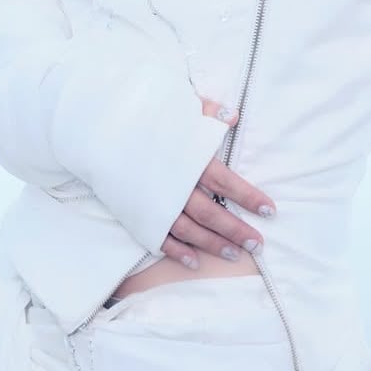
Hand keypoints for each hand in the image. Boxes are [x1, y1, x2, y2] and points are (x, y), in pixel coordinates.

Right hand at [156, 96, 277, 268]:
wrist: (101, 133)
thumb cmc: (143, 118)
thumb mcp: (177, 109)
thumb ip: (208, 113)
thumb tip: (233, 116)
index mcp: (190, 159)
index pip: (227, 182)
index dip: (249, 197)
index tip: (269, 210)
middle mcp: (177, 185)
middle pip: (213, 213)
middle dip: (237, 229)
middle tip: (258, 243)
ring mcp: (157, 203)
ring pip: (191, 230)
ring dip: (214, 244)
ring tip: (235, 254)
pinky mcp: (140, 214)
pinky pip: (162, 238)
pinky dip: (179, 252)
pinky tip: (195, 261)